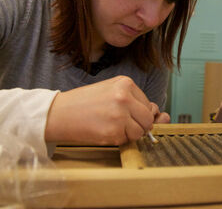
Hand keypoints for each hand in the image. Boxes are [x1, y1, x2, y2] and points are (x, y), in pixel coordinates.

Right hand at [45, 76, 166, 144]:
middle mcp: (125, 97)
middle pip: (148, 118)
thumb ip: (135, 100)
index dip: (139, 113)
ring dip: (129, 133)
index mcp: (126, 83)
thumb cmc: (86, 102)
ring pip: (140, 131)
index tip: (127, 114)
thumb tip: (160, 114)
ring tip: (112, 125)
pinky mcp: (113, 131)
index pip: (148, 103)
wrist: (60, 113)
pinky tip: (105, 130)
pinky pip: (128, 140)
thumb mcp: (112, 90)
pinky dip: (119, 139)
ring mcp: (120, 114)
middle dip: (139, 125)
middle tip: (122, 123)